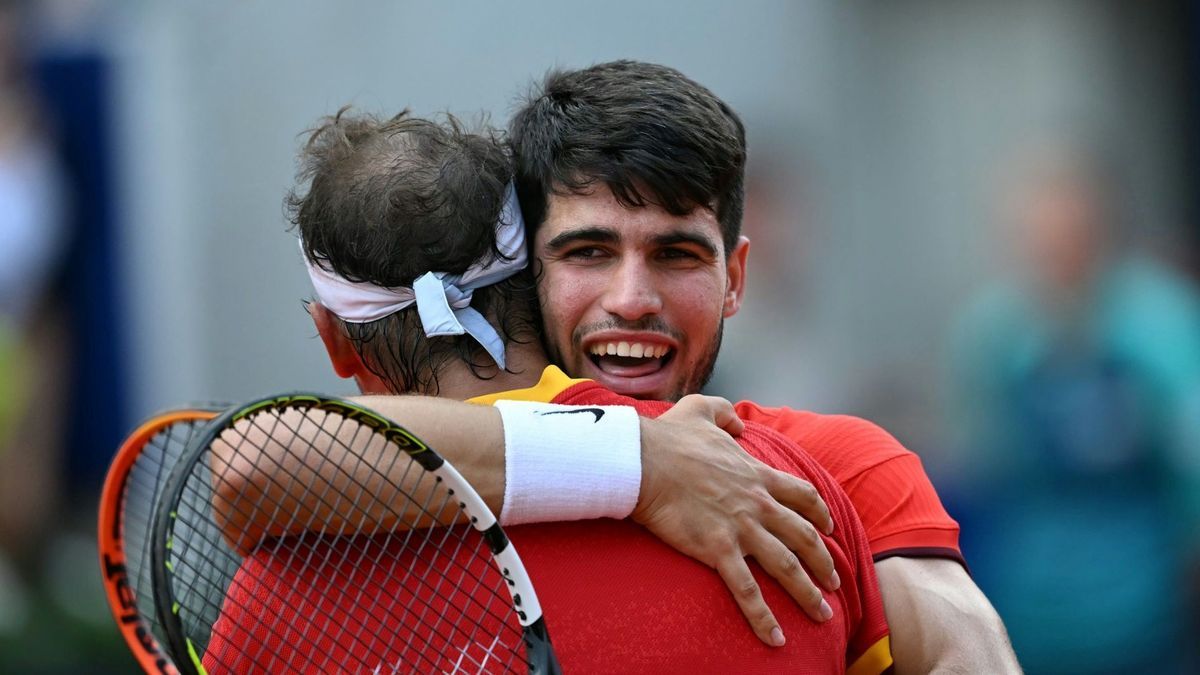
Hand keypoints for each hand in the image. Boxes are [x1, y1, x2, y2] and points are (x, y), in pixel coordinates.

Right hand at [632, 394, 838, 646]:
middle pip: (804, 536)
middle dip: (824, 562)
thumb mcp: (702, 409)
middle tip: (834, 580)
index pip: (803, 495)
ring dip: (808, 593)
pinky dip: (764, 618)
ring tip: (823, 615)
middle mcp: (758, 504)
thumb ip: (725, 413)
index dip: (820, 513)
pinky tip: (777, 639)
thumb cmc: (668, 437)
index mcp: (756, 474)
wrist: (644, 461)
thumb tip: (738, 422)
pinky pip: (748, 591)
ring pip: (787, 567)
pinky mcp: (719, 550)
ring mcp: (742, 528)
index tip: (830, 528)